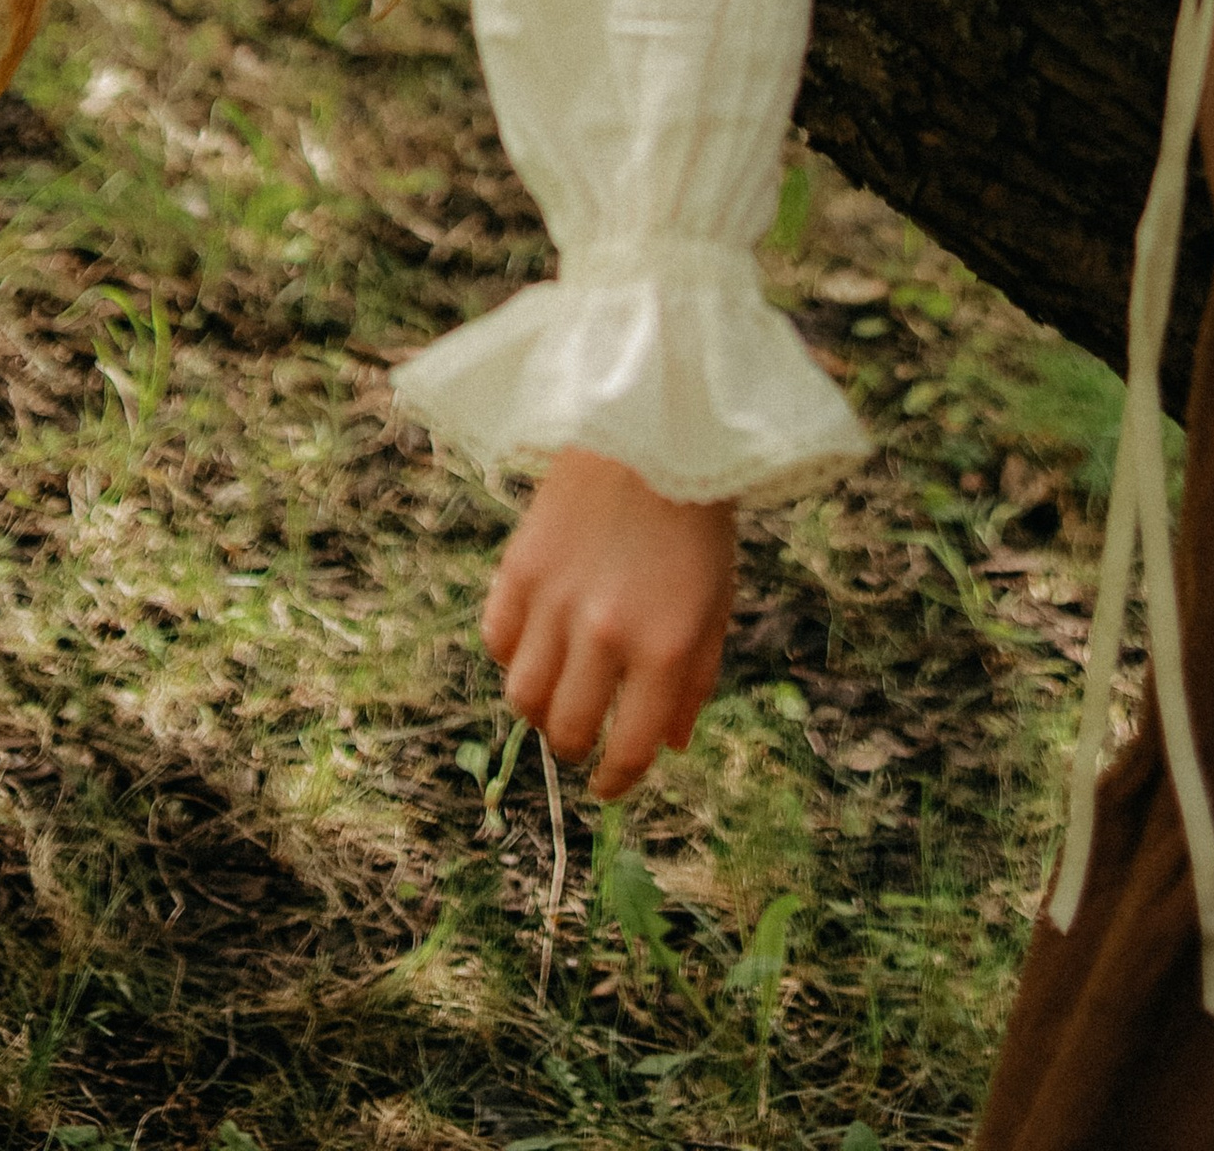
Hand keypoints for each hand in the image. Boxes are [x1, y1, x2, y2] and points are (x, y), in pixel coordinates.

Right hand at [481, 444, 736, 797]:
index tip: (610, 785)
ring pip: (523, 698)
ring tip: (555, 694)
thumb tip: (672, 747)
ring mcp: (558, 600)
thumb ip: (696, 681)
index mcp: (666, 647)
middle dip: (577, 748)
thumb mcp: (717, 603)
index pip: (631, 750)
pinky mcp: (520, 566)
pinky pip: (496, 640)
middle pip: (568, 731)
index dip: (618, 781)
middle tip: (584, 736)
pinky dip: (510, 655)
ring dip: (539, 711)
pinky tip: (533, 643)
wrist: (653, 428)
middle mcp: (606, 633)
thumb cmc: (695, 520)